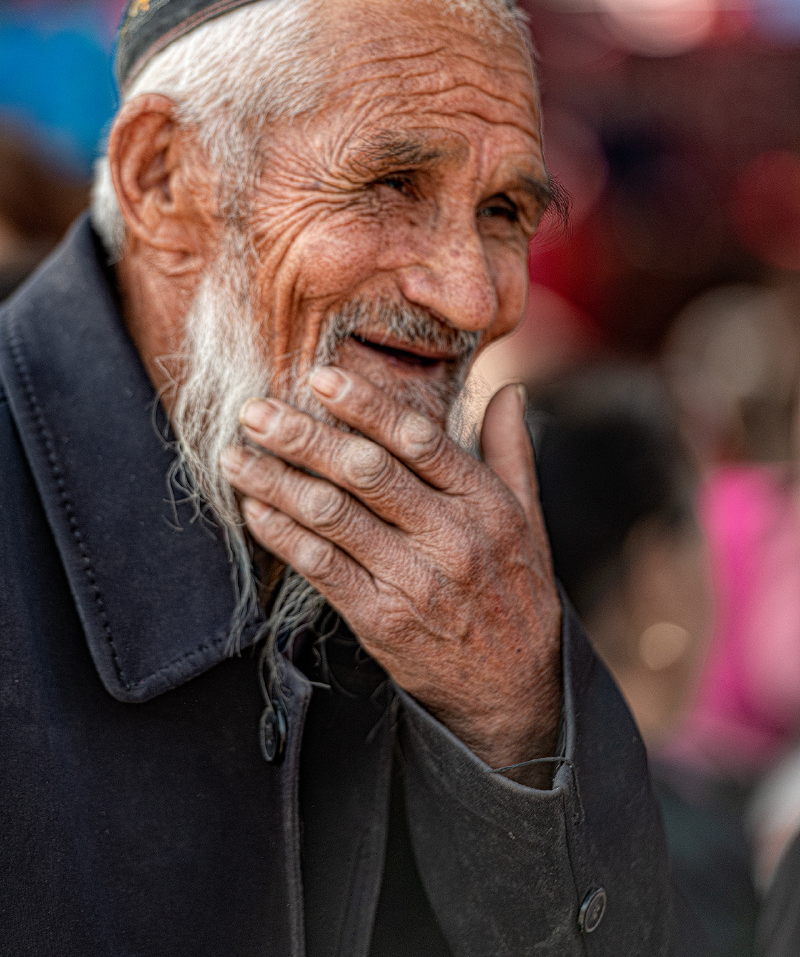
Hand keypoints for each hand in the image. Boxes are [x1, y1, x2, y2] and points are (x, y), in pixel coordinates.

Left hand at [222, 369, 561, 781]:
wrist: (514, 692)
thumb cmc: (516, 594)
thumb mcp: (527, 519)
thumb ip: (510, 451)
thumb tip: (511, 390)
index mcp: (485, 503)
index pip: (418, 439)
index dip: (366, 405)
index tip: (320, 377)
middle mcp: (451, 538)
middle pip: (365, 472)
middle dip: (303, 436)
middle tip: (254, 410)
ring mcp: (414, 581)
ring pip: (332, 516)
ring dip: (276, 482)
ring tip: (234, 456)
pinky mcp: (381, 620)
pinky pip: (320, 566)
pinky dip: (282, 534)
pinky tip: (254, 509)